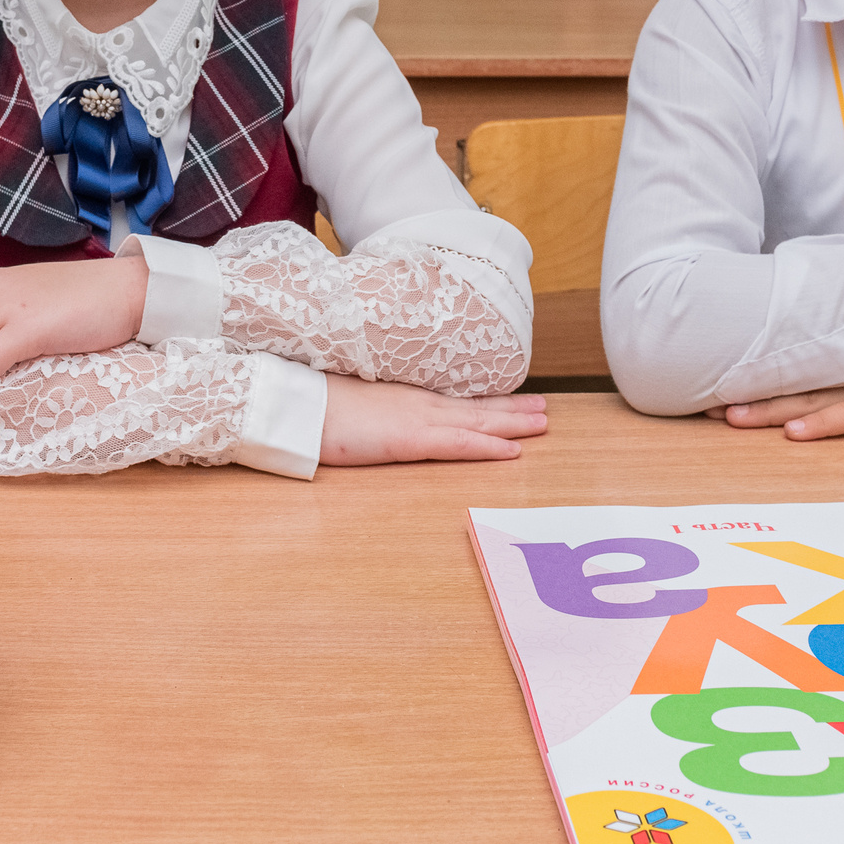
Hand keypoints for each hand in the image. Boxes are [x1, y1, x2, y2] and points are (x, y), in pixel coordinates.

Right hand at [319, 378, 547, 465]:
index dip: (487, 396)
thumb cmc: (316, 402)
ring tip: (544, 421)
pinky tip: (512, 450)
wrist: (299, 404)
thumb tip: (380, 413)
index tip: (513, 396)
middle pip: (476, 405)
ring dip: (513, 423)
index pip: (455, 396)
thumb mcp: (353, 399)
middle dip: (512, 408)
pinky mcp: (410, 439)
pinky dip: (488, 446)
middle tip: (544, 408)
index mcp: (404, 393)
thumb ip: (374, 405)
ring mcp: (418, 418)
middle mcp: (419, 401)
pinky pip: (459, 444)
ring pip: (478, 420)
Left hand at [723, 342, 843, 438]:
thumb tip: (821, 368)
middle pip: (788, 386)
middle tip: (702, 407)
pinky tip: (795, 432)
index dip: (752, 380)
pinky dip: (822, 424)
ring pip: (809, 401)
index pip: (790, 371)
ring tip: (731, 418)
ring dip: (769, 412)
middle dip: (745, 398)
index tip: (714, 387)